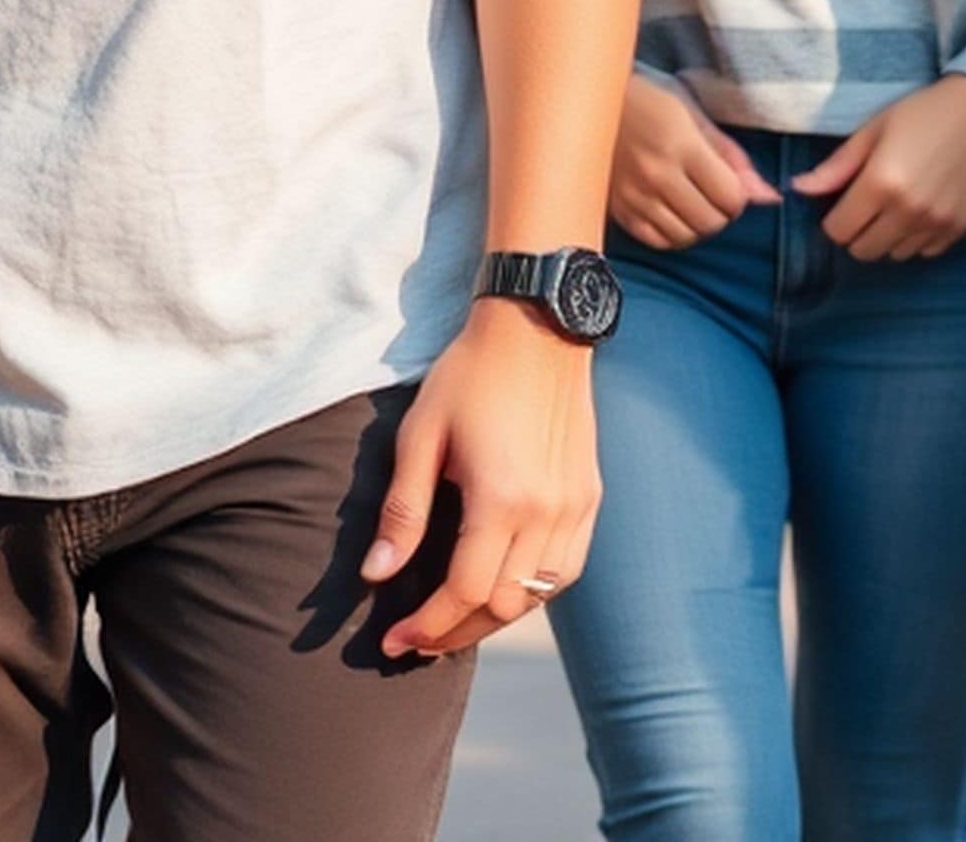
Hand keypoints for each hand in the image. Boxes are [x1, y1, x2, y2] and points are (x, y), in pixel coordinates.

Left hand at [369, 300, 598, 659]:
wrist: (537, 324)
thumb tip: (376, 576)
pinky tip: (505, 586)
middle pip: (503, 605)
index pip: (464, 594)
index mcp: (502, 499)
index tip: (393, 642)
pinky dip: (535, 590)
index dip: (426, 628)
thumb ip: (402, 511)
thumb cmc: (470, 374)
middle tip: (416, 639)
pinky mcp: (589, 493)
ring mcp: (575, 503)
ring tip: (456, 619)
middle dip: (455, 632)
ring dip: (496, 616)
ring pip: (539, 594)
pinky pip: (568, 566)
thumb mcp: (420, 436)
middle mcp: (547, 510)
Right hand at [608, 70, 768, 248]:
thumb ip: (733, 157)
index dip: (739, 197)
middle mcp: (656, 176)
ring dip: (698, 225)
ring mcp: (633, 196)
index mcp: (681, 146)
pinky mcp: (616, 209)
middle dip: (722, 213)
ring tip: (694, 202)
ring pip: (684, 237)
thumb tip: (767, 195)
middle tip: (715, 195)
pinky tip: (672, 213)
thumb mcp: (696, 115)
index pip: (729, 198)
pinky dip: (672, 233)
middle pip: (710, 223)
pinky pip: (656, 241)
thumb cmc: (649, 100)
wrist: (590, 102)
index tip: (733, 186)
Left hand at [792, 76, 965, 260]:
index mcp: (880, 183)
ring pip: (893, 255)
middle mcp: (907, 210)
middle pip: (862, 250)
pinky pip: (924, 252)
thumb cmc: (925, 112)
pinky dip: (915, 238)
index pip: (838, 231)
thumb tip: (798, 189)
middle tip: (868, 205)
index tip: (844, 200)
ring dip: (887, 237)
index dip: (834, 218)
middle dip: (857, 231)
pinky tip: (921, 209)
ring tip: (897, 205)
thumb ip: (837, 166)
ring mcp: (936, 223)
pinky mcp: (959, 228)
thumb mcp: (875, 129)